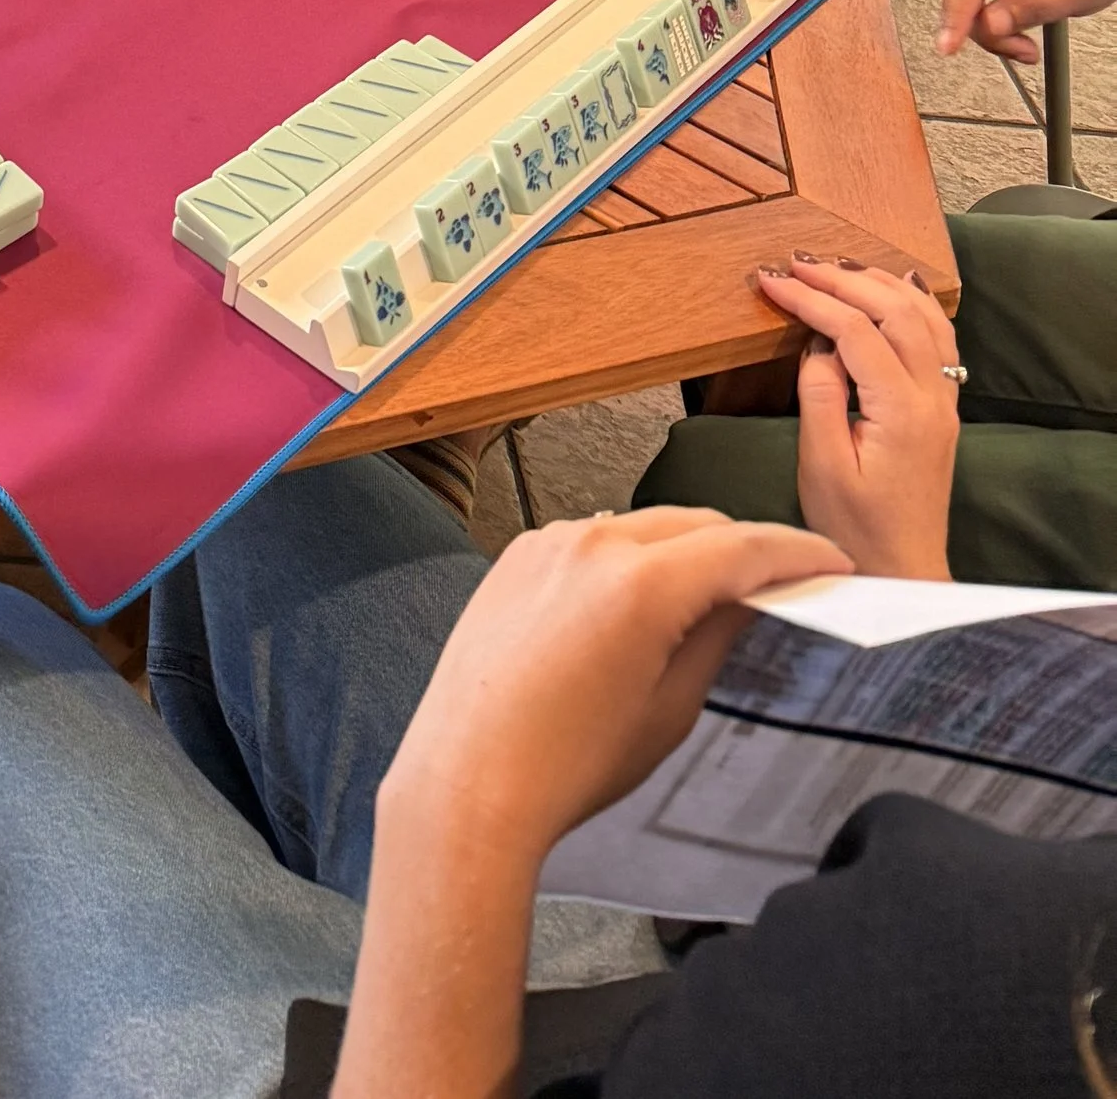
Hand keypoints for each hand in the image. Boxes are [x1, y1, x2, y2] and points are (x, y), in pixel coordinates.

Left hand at [378, 508, 849, 863]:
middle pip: (694, 523)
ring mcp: (547, 542)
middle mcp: (592, 542)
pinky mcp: (515, 556)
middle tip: (782, 582)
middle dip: (743, 547)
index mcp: (641, 583)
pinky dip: (628, 557)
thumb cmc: (571, 763)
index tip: (834, 562)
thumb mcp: (669, 710)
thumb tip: (745, 597)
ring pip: (641, 525)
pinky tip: (639, 599)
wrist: (469, 779)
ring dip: (684, 549)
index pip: (742, 547)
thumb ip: (715, 638)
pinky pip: (591, 539)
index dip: (798, 552)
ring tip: (713, 592)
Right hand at [754, 258, 958, 580]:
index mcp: (901, 411)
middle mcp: (932, 399)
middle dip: (843, 278)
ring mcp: (944, 403)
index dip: (810, 299)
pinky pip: (939, 339)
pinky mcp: (942, 410)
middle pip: (894, 311)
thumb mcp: (822, 465)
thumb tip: (818, 341)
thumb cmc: (854, 528)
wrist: (901, 572)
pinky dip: (916, 304)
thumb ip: (819, 395)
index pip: (855, 330)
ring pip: (924, 318)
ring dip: (880, 283)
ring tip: (836, 264)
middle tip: (796, 263)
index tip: (770, 280)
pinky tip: (898, 286)